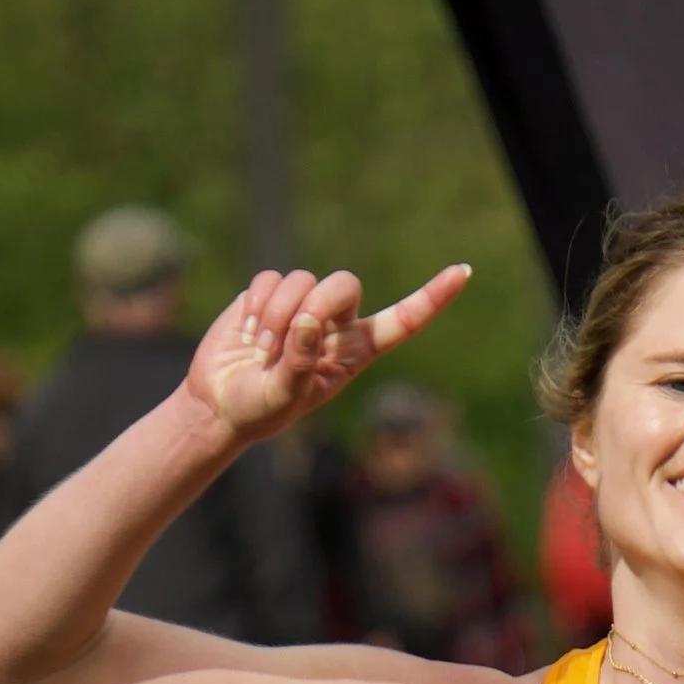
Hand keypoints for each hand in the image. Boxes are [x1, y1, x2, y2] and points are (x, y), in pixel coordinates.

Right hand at [184, 262, 471, 444]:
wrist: (220, 402)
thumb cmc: (260, 410)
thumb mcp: (283, 398)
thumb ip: (299, 364)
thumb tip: (308, 321)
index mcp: (354, 353)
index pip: (402, 321)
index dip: (431, 297)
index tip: (463, 272)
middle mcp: (335, 325)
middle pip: (344, 284)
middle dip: (317, 304)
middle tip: (291, 335)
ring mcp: (302, 305)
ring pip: (302, 281)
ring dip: (276, 315)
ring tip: (261, 350)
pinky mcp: (269, 292)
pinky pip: (270, 278)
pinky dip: (256, 305)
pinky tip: (246, 332)